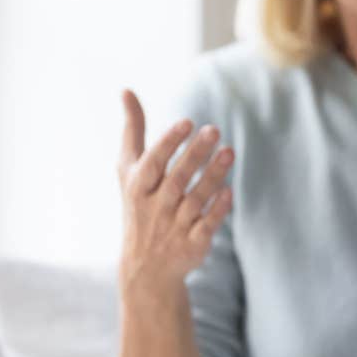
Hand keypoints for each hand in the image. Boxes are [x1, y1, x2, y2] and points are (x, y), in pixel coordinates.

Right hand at [116, 90, 233, 301]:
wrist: (145, 266)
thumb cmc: (139, 204)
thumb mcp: (129, 169)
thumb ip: (133, 130)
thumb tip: (126, 90)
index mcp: (139, 186)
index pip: (153, 162)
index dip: (169, 143)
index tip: (188, 122)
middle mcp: (155, 206)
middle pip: (177, 178)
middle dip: (195, 154)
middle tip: (214, 130)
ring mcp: (174, 226)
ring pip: (195, 199)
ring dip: (213, 175)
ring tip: (229, 151)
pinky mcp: (193, 244)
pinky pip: (206, 226)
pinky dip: (217, 210)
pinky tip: (230, 191)